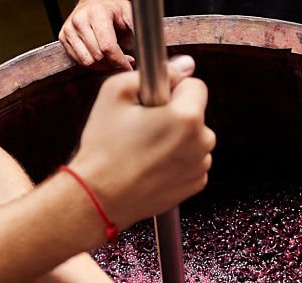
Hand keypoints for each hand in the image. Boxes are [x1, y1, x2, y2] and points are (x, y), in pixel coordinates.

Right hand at [60, 0, 134, 70]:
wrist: (94, 3)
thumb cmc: (113, 10)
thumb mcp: (129, 14)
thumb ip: (137, 30)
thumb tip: (149, 45)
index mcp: (96, 13)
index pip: (107, 47)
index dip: (120, 62)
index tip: (129, 67)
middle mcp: (79, 21)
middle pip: (98, 57)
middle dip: (114, 63)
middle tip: (124, 60)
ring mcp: (69, 29)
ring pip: (88, 62)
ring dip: (103, 66)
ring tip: (113, 58)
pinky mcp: (64, 38)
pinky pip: (79, 61)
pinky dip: (93, 64)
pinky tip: (102, 57)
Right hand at [69, 55, 215, 235]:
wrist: (99, 197)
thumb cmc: (104, 145)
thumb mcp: (115, 92)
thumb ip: (154, 72)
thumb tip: (183, 66)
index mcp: (188, 116)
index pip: (195, 85)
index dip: (172, 88)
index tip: (153, 100)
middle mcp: (202, 142)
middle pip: (195, 113)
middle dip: (175, 115)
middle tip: (143, 126)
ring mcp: (200, 166)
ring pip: (194, 139)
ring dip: (177, 138)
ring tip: (144, 148)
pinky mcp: (196, 185)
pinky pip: (191, 161)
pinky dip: (177, 160)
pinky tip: (152, 165)